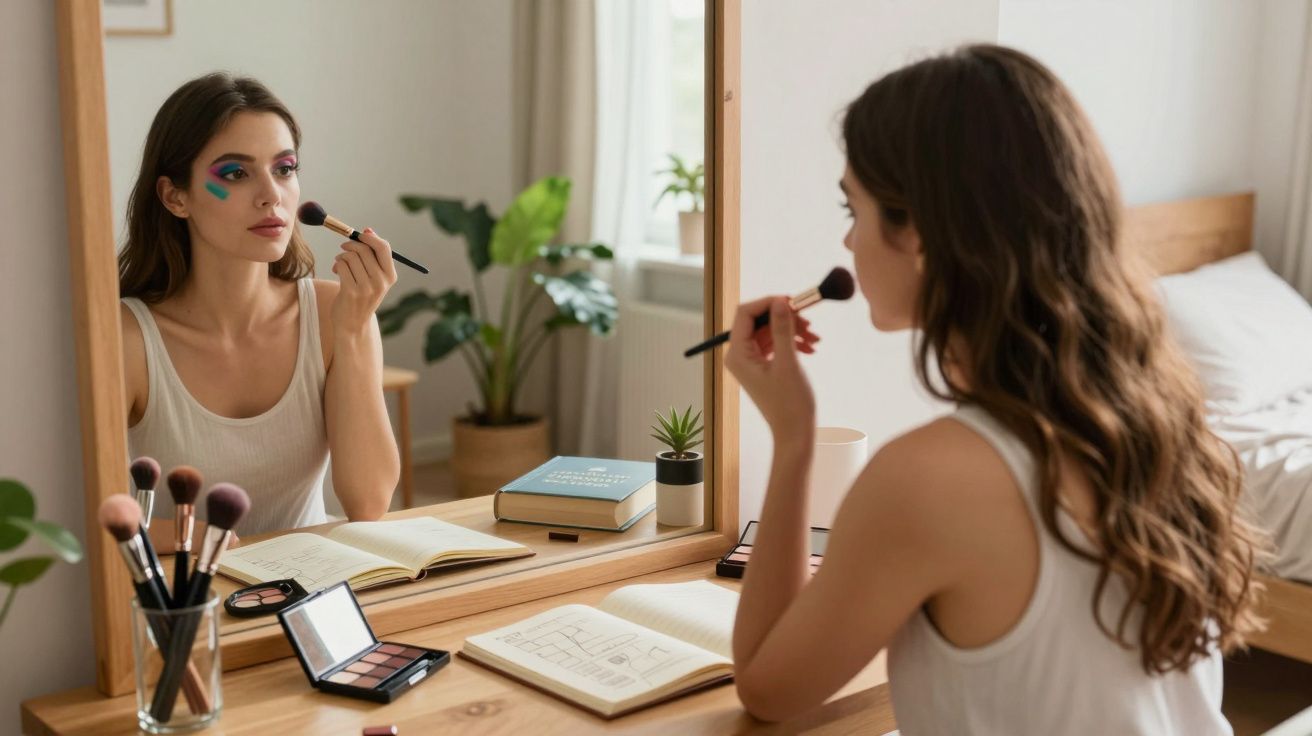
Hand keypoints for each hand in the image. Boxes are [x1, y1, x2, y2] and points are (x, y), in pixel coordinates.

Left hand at [330, 227, 397, 335]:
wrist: (352, 324)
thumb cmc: (362, 296)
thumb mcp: (374, 277)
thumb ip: (373, 255)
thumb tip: (368, 230)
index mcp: (390, 277)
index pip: (384, 248)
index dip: (370, 237)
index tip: (360, 234)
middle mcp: (381, 282)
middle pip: (365, 249)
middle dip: (351, 244)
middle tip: (344, 247)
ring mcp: (366, 288)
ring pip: (351, 256)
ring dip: (342, 255)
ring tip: (340, 263)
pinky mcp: (351, 292)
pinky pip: (342, 265)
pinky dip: (337, 264)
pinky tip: (336, 270)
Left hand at [724, 296, 819, 438]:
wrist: (795, 433)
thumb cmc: (790, 404)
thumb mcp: (788, 362)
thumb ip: (782, 329)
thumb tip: (780, 301)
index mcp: (737, 354)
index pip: (745, 313)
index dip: (768, 303)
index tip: (793, 302)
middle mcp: (739, 355)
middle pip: (759, 320)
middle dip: (785, 317)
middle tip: (809, 321)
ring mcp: (751, 360)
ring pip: (770, 330)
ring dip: (793, 329)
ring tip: (814, 338)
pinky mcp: (763, 365)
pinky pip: (776, 343)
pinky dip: (792, 341)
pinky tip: (810, 347)